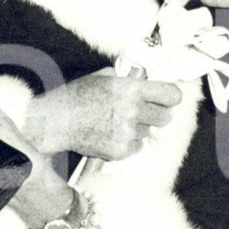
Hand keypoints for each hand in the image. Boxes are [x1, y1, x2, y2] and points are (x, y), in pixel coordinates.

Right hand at [24, 68, 181, 160]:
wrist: (56, 122)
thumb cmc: (76, 96)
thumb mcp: (102, 78)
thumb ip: (126, 80)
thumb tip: (142, 80)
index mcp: (132, 89)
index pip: (172, 95)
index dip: (170, 97)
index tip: (166, 99)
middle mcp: (133, 111)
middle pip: (165, 117)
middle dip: (155, 114)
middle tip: (140, 113)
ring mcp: (128, 133)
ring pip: (147, 132)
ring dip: (137, 128)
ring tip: (113, 123)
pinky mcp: (121, 151)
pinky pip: (136, 146)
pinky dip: (126, 142)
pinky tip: (108, 134)